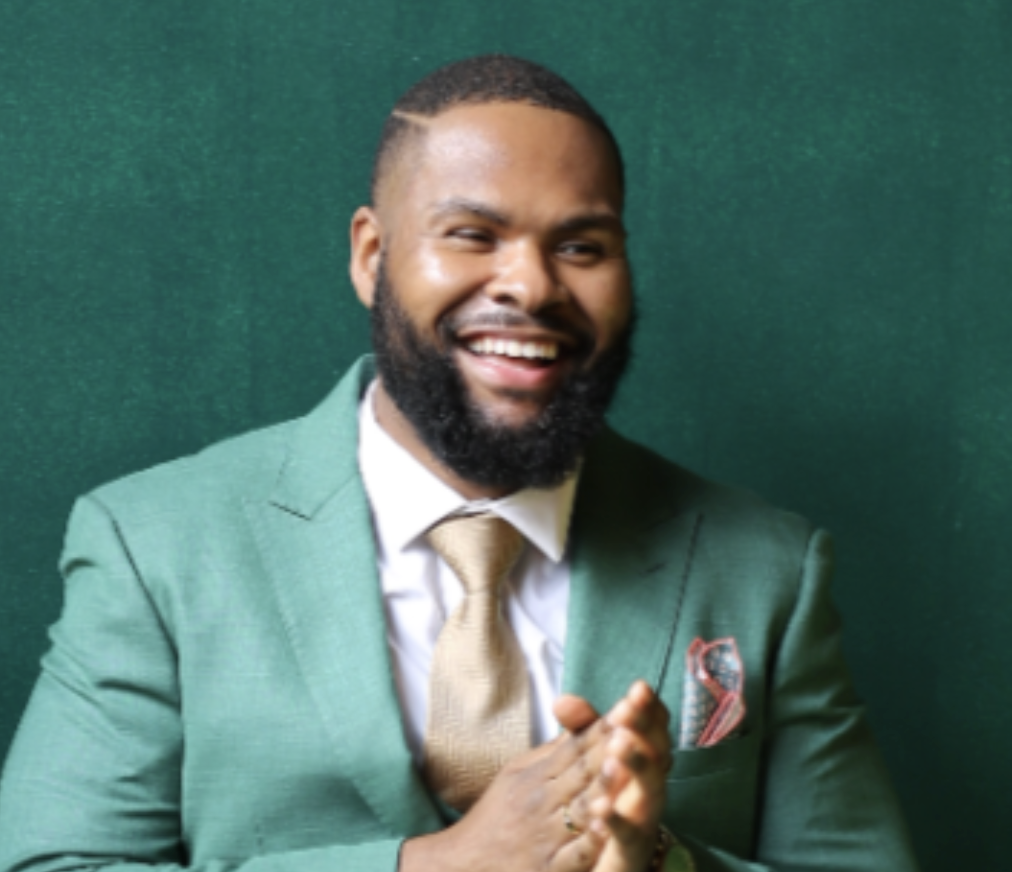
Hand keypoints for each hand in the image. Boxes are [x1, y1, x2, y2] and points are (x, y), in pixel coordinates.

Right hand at [400, 720, 612, 871]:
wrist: (458, 867)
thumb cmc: (494, 820)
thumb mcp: (517, 775)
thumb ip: (553, 751)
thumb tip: (586, 724)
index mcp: (537, 774)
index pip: (576, 745)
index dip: (604, 725)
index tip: (631, 703)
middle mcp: (541, 800)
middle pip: (582, 770)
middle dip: (610, 746)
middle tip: (636, 723)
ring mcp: (544, 835)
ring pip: (579, 807)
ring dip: (603, 787)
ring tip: (624, 766)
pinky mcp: (547, 870)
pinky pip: (573, 853)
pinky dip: (590, 840)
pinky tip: (607, 827)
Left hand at [589, 681, 672, 871]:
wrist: (601, 867)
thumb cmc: (601, 808)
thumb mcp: (588, 765)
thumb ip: (581, 732)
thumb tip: (563, 701)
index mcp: (642, 762)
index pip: (652, 728)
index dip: (648, 709)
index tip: (639, 687)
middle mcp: (649, 788)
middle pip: (653, 752)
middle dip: (641, 729)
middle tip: (629, 709)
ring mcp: (644, 821)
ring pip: (647, 791)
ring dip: (635, 767)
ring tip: (620, 745)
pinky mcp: (630, 853)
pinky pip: (626, 837)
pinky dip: (616, 823)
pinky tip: (602, 809)